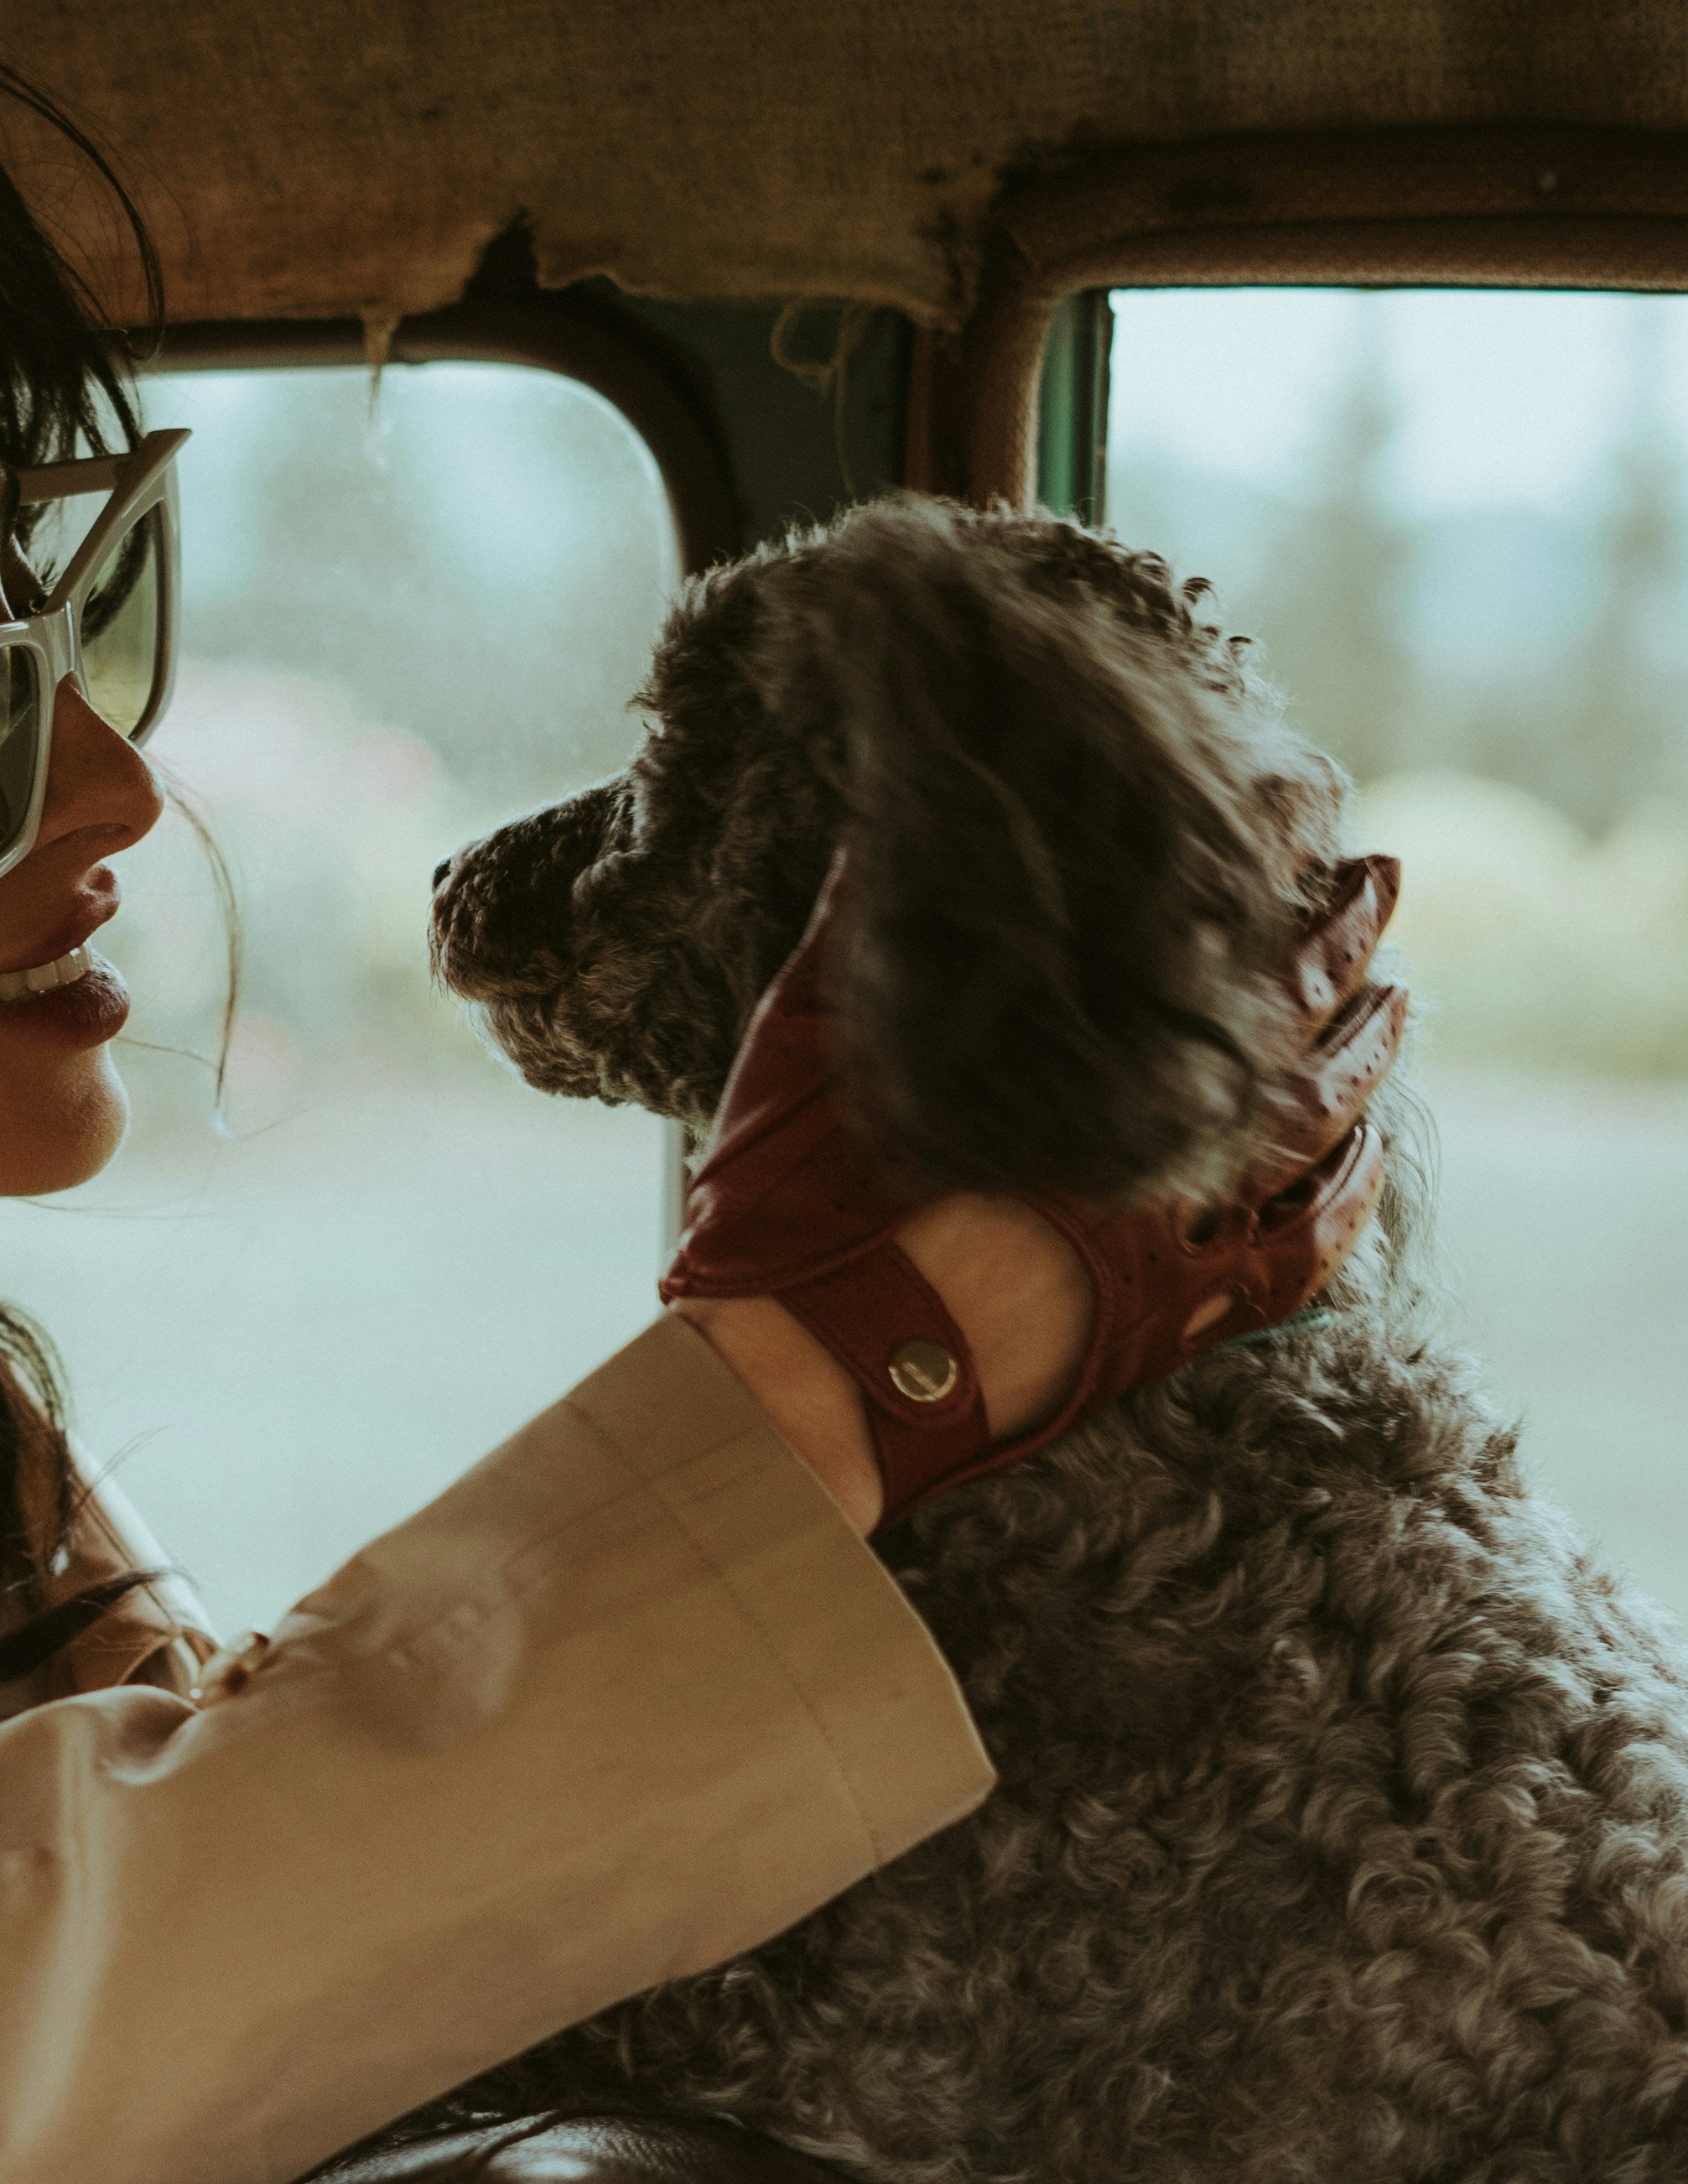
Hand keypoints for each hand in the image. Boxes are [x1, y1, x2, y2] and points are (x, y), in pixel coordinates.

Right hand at [670, 854, 1404, 1532]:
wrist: (800, 1379)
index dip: (1263, 856)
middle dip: (1339, 934)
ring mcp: (1164, 1234)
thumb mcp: (802, 1040)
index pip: (1202, 928)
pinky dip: (1346, 1198)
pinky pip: (1298, 1258)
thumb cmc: (788, 1211)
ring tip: (1395, 993)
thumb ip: (860, 925)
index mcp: (1059, 1056)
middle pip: (1277, 1014)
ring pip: (1309, 1127)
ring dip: (1365, 1051)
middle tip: (1381, 875)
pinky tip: (1364, 1154)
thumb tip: (898, 819)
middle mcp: (1134, 1135)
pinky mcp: (1164, 1322)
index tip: (1301, 803)